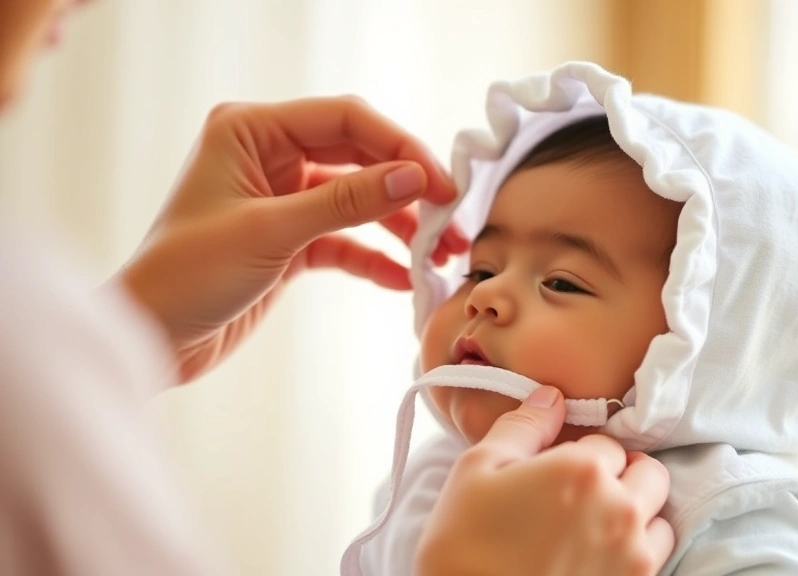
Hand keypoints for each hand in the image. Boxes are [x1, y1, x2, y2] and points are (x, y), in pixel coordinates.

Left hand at [116, 97, 468, 381]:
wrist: (150, 339)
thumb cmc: (185, 275)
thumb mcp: (271, 232)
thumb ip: (346, 202)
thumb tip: (413, 177)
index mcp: (253, 131)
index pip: (346, 120)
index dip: (399, 147)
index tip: (440, 183)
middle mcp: (270, 156)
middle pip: (360, 157)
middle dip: (408, 188)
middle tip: (451, 219)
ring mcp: (283, 199)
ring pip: (359, 200)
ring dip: (400, 226)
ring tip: (439, 253)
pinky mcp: (291, 241)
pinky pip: (346, 241)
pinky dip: (374, 258)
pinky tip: (403, 279)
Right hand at [416, 387, 674, 575]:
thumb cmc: (462, 545)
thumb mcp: (476, 469)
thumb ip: (523, 426)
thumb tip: (551, 398)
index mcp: (582, 470)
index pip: (605, 442)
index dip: (580, 452)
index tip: (557, 470)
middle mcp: (619, 509)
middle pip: (647, 472)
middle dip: (621, 476)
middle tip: (582, 494)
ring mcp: (632, 556)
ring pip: (659, 518)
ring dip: (636, 515)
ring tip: (593, 528)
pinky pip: (655, 558)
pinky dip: (636, 551)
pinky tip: (597, 556)